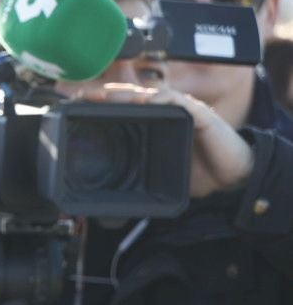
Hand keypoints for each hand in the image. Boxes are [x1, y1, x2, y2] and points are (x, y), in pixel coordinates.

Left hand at [76, 84, 253, 197]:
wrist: (230, 179)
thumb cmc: (195, 175)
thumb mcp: (156, 178)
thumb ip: (135, 181)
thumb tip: (103, 211)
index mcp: (152, 124)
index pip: (122, 109)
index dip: (101, 105)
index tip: (75, 105)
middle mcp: (165, 113)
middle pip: (131, 97)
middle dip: (107, 95)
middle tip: (83, 96)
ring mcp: (182, 111)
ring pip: (150, 95)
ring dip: (128, 93)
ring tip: (107, 95)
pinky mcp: (201, 115)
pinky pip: (180, 102)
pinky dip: (163, 99)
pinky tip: (148, 100)